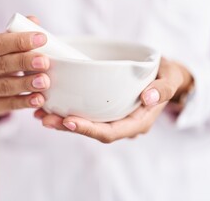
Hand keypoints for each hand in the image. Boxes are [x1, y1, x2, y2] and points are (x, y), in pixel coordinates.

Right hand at [0, 17, 50, 117]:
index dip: (19, 41)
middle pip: (0, 64)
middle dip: (24, 62)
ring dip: (26, 84)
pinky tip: (39, 99)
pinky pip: (7, 104)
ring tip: (44, 81)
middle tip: (45, 62)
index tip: (42, 39)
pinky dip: (24, 102)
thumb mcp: (8, 43)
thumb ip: (20, 31)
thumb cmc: (3, 57)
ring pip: (4, 86)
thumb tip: (34, 21)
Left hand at [34, 58, 193, 142]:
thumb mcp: (169, 79)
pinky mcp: (104, 108)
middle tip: (44, 118)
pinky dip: (66, 110)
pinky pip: (84, 112)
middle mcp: (122, 123)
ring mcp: (112, 117)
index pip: (110, 132)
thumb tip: (149, 98)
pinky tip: (49, 103)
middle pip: (91, 130)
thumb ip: (163, 88)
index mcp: (137, 122)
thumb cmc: (166, 77)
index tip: (68, 120)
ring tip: (40, 113)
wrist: (164, 76)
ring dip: (61, 120)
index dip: (88, 129)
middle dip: (67, 126)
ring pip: (85, 123)